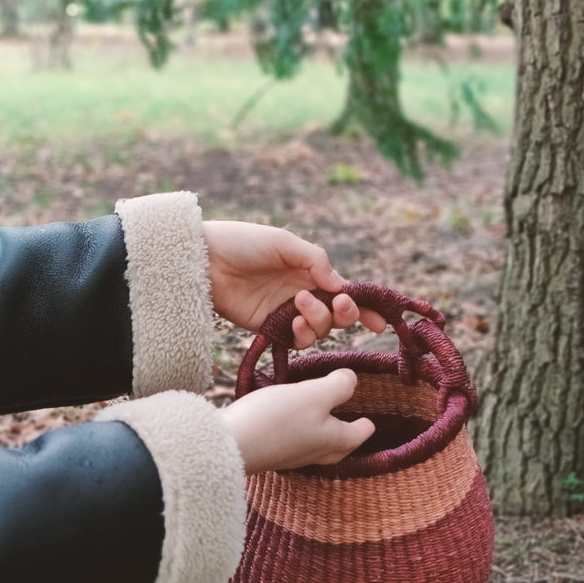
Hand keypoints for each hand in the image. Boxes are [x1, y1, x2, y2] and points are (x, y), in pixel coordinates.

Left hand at [202, 220, 384, 347]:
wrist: (203, 259)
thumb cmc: (242, 243)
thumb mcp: (284, 242)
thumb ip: (316, 261)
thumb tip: (342, 286)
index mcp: (309, 271)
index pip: (344, 292)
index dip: (364, 306)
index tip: (380, 319)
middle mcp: (302, 294)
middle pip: (338, 315)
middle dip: (346, 313)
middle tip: (341, 304)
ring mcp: (286, 313)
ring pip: (320, 329)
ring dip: (320, 319)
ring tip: (301, 302)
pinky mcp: (269, 328)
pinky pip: (297, 340)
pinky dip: (303, 334)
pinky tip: (295, 322)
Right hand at [221, 369, 374, 472]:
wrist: (228, 445)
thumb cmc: (277, 419)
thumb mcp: (314, 394)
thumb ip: (338, 386)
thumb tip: (353, 380)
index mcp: (335, 441)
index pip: (361, 433)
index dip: (366, 422)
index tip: (369, 417)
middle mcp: (316, 454)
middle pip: (340, 446)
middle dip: (347, 433)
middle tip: (350, 421)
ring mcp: (291, 457)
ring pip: (316, 446)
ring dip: (321, 432)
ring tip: (320, 417)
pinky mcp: (270, 453)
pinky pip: (292, 443)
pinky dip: (297, 432)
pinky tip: (287, 421)